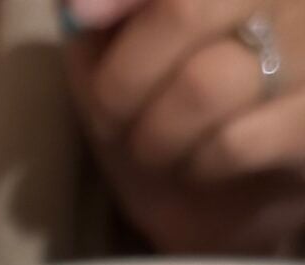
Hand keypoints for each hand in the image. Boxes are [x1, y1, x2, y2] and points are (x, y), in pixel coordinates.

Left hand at [63, 0, 304, 254]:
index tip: (83, 19)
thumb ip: (107, 18)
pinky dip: (197, 165)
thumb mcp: (120, 55)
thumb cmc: (168, 114)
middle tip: (112, 119)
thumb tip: (76, 8)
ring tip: (158, 149)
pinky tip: (202, 167)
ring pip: (203, 85)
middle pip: (183, 10)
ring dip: (156, 134)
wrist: (221, 201)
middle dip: (122, 80)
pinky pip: (233, 143)